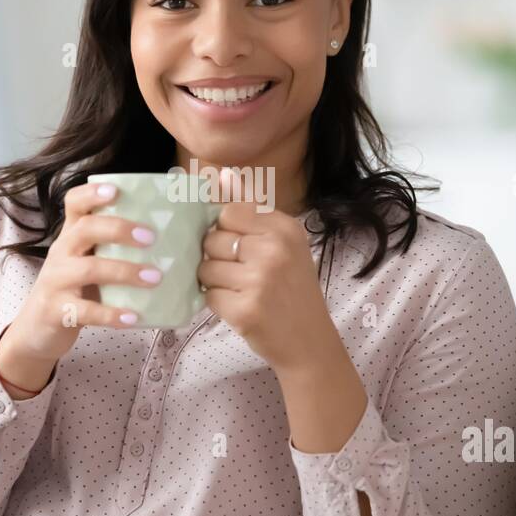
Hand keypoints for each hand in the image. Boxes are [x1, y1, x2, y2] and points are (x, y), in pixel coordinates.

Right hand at [0, 181, 163, 365]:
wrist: (35, 331)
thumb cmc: (73, 291)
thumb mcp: (86, 263)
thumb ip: (112, 250)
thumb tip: (168, 241)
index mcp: (70, 236)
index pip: (74, 203)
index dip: (92, 193)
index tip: (116, 190)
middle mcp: (61, 253)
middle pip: (84, 229)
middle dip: (118, 229)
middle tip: (150, 237)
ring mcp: (56, 282)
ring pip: (88, 269)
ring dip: (124, 271)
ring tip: (154, 277)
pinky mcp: (56, 311)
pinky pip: (86, 311)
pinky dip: (112, 314)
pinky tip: (134, 318)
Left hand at [197, 167, 337, 373]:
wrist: (310, 341)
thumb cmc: (293, 289)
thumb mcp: (283, 243)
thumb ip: (250, 209)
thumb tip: (220, 173)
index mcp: (284, 228)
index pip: (229, 212)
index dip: (224, 229)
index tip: (237, 245)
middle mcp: (274, 250)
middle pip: (213, 239)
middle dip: (217, 257)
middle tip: (240, 273)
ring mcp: (259, 281)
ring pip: (206, 267)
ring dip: (215, 281)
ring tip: (239, 290)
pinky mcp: (245, 310)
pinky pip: (208, 295)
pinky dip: (218, 303)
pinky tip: (238, 306)